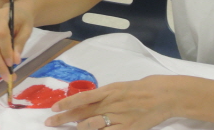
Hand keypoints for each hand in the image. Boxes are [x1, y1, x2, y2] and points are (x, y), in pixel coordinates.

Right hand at [0, 0, 34, 81]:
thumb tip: (15, 61)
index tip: (12, 64)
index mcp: (3, 16)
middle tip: (8, 77)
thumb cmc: (23, 19)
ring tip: (5, 75)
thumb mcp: (27, 29)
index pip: (1, 34)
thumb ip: (20, 43)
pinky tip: (0, 68)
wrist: (16, 11)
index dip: (5, 50)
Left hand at [45, 76, 176, 129]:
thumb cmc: (142, 88)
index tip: (53, 107)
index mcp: (109, 91)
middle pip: (83, 113)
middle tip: (50, 122)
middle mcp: (111, 104)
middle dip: (64, 119)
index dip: (67, 103)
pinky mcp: (128, 129)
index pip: (83, 97)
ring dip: (78, 129)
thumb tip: (87, 103)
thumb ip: (104, 96)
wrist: (164, 95)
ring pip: (92, 126)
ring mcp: (119, 118)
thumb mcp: (120, 87)